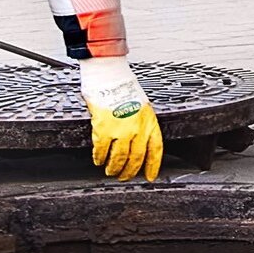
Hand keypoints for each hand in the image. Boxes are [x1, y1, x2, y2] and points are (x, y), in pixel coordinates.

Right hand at [78, 58, 162, 182]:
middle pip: (136, 158)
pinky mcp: (104, 129)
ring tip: (110, 171)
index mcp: (150, 122)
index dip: (153, 166)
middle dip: (129, 171)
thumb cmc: (125, 88)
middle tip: (124, 176)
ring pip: (119, 158)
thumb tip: (139, 141)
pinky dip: (99, 157)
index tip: (150, 176)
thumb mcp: (143, 106)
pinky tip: (98, 160)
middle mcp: (138, 128)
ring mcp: (121, 130)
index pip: (155, 150)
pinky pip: (102, 150)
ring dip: (114, 168)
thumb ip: (142, 124)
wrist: (110, 76)